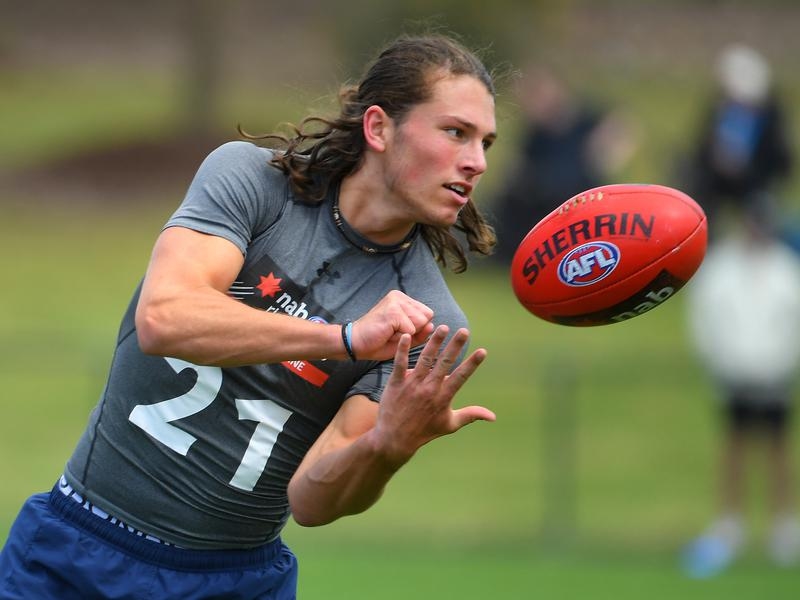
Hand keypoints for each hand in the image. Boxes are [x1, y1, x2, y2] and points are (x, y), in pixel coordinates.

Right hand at [348, 290, 434, 360]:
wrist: (354, 344)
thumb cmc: (378, 341)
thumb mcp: (405, 338)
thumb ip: (421, 333)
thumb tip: (433, 325)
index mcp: (403, 299)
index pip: (427, 314)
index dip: (418, 329)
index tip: (398, 331)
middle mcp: (400, 296)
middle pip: (426, 317)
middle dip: (414, 331)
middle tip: (393, 333)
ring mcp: (396, 302)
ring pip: (420, 323)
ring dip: (407, 334)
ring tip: (390, 333)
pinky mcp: (393, 311)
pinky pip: (411, 330)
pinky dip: (400, 338)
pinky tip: (387, 334)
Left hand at [368, 325, 494, 466]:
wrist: (395, 439)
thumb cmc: (425, 431)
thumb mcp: (450, 424)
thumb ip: (471, 415)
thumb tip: (493, 416)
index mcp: (443, 397)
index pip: (461, 377)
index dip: (472, 364)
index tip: (482, 350)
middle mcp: (429, 389)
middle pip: (445, 363)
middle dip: (455, 345)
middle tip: (464, 330)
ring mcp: (412, 385)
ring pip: (425, 359)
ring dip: (434, 342)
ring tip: (442, 327)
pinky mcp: (396, 383)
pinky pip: (399, 363)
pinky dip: (403, 349)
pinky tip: (407, 335)